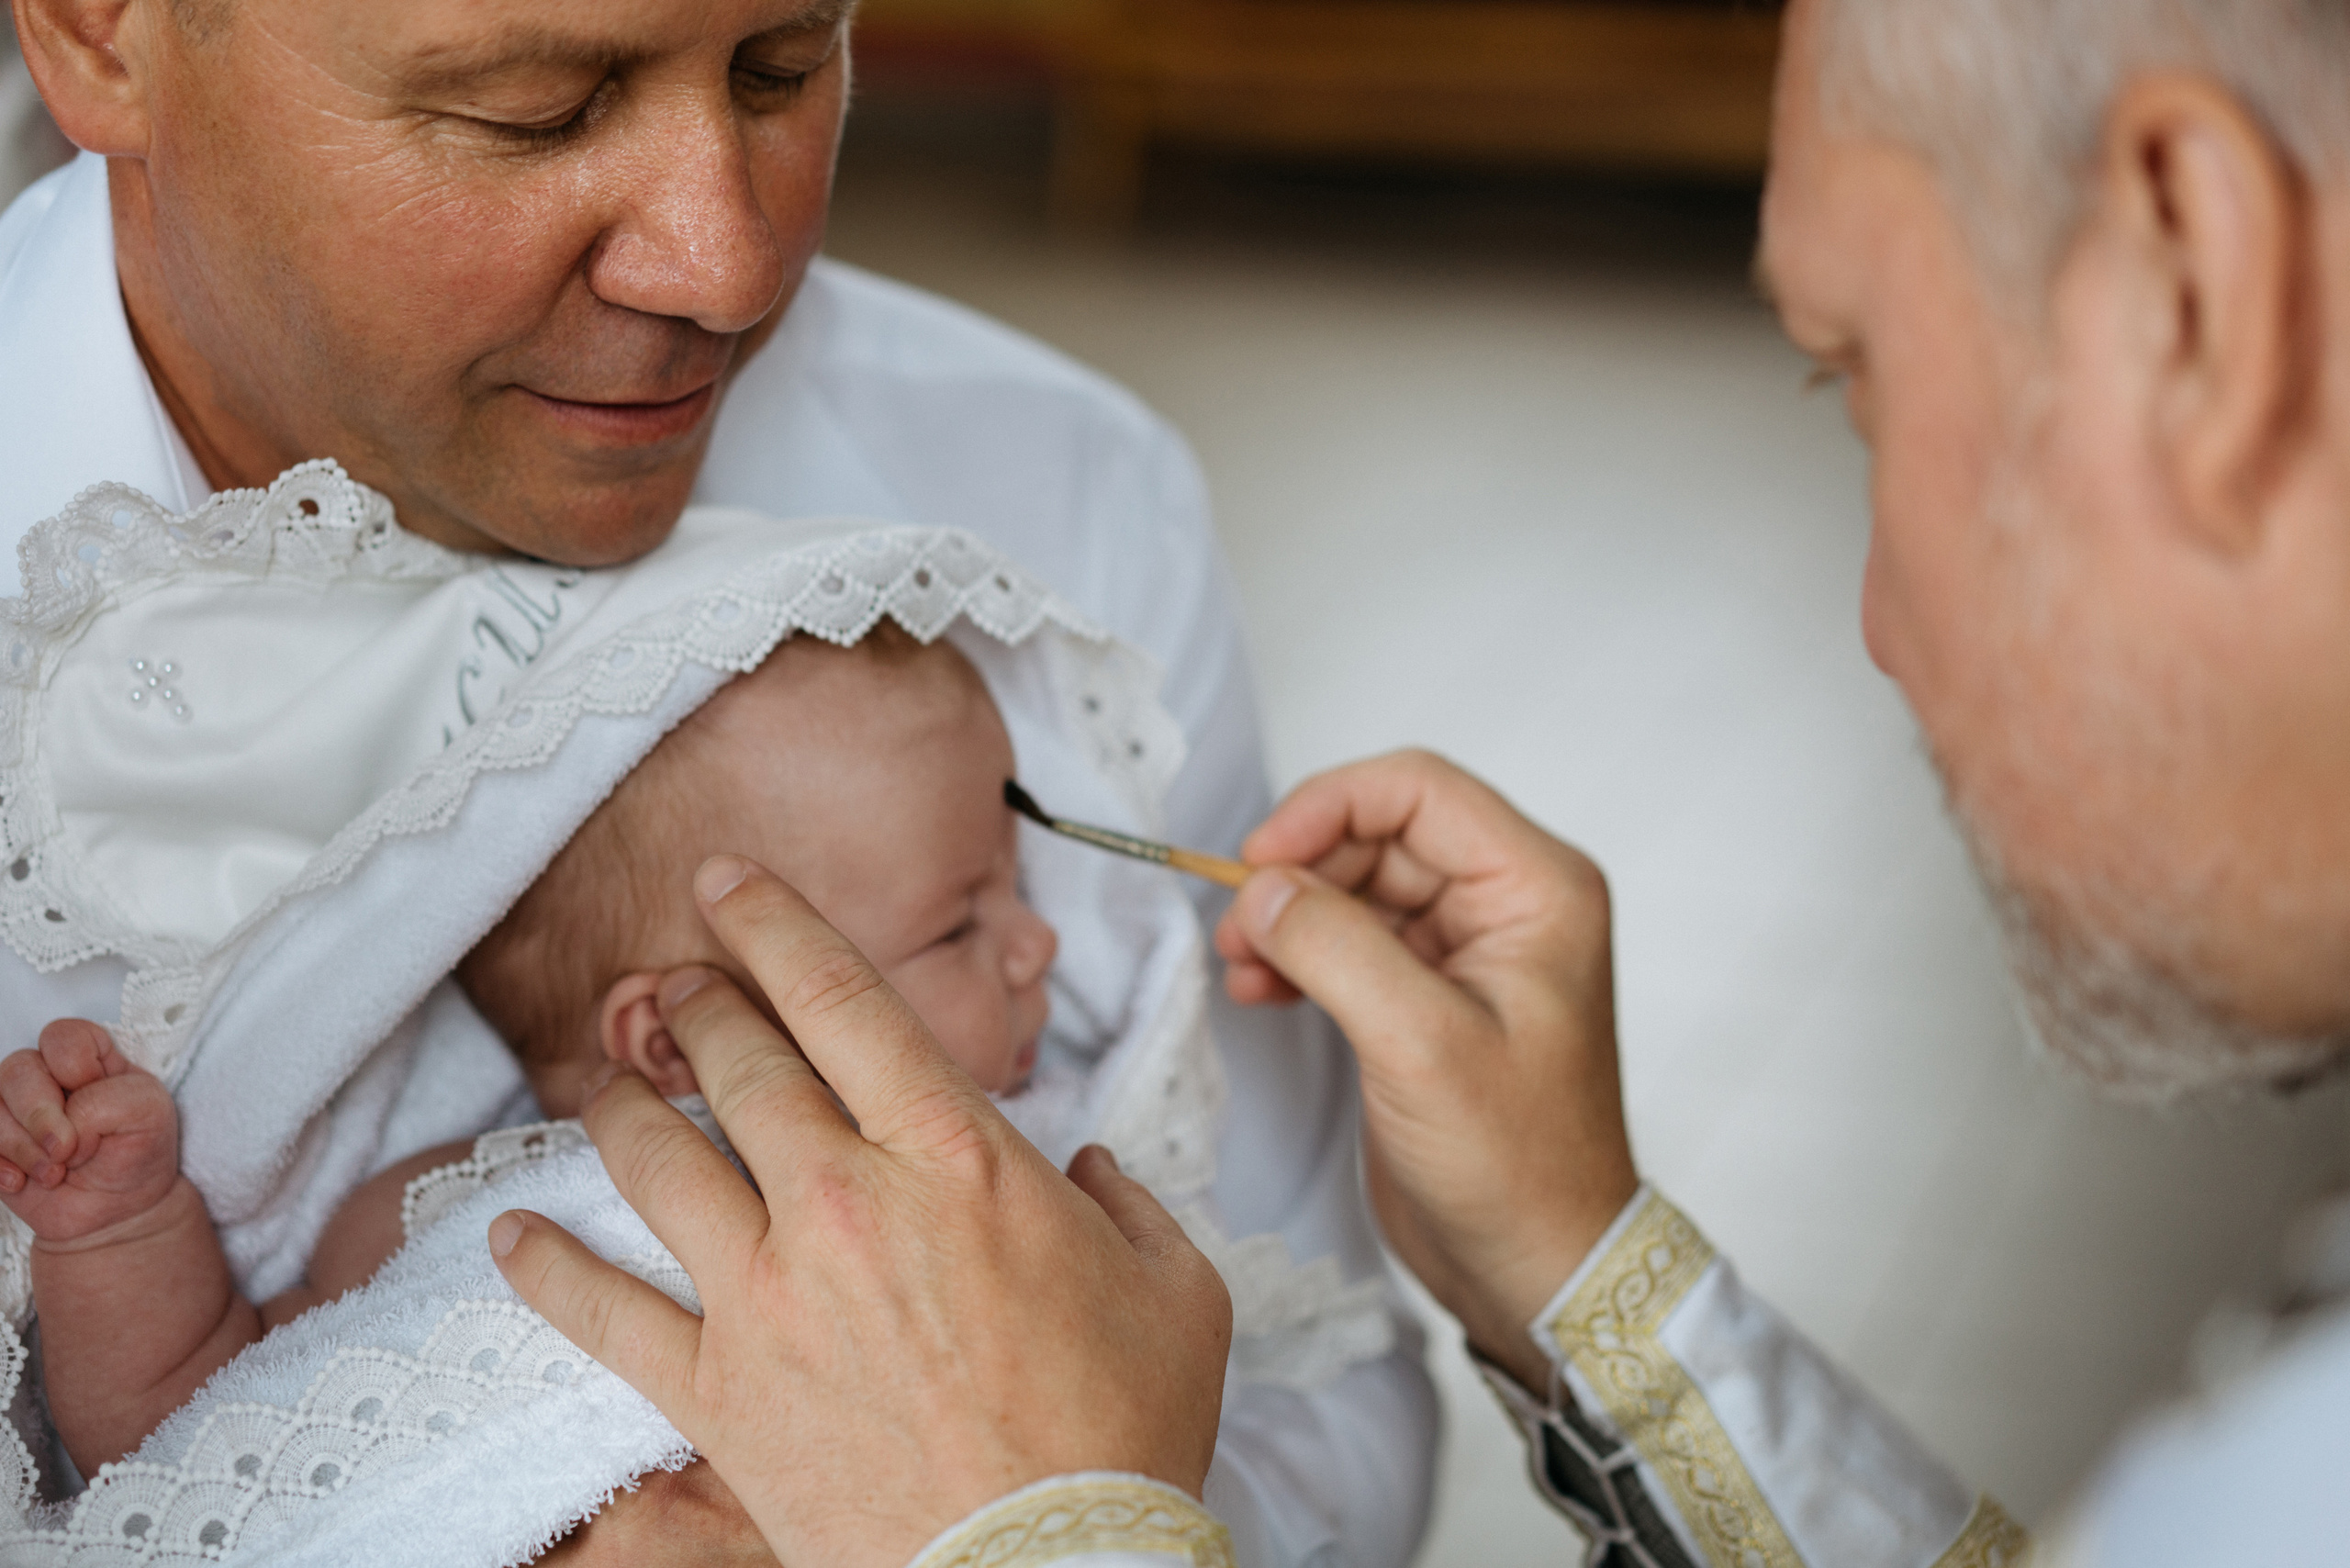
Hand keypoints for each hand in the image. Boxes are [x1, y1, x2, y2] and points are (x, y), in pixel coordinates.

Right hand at [0, 1020, 180, 1242]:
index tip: (102, 1105)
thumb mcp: (150, 1113)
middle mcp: (45, 1074)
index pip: (63, 1036)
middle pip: (18, 1068)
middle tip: (66, 1151)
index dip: (77, 1070)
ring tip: (55, 1174)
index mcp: (88, 1055)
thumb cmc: (136, 1151)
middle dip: (41, 1116)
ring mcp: (13, 1108)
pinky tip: (23, 1182)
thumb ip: (108, 1100)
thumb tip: (60, 1122)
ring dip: (23, 1148)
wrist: (117, 1207)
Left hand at [490, 856, 1231, 1567]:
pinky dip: (547, 1270)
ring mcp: (769, 1295)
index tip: (726, 883)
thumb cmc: (1120, 1434)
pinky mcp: (720, 1391)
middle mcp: (846, 1201)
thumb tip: (1091, 1169)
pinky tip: (512, 1235)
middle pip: (736, 1062)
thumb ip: (1126, 1200)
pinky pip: (603, 1315)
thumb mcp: (1174, 1284)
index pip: (838, 996)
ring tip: (607, 1080)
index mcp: (956, 1155)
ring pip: (657, 1162)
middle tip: (671, 980)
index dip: (771, 921)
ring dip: (622, 1104)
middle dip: (693, 1001)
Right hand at [1213, 750, 1637, 1389]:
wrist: (1538, 1266)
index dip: (1327, 808)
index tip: (1258, 859)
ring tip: (1241, 966)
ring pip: (1357, 887)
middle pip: (1379, 833)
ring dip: (1291, 915)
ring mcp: (1467, 952)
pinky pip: (1352, 941)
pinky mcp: (1428, 998)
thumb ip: (1337, 949)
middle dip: (1300, 870)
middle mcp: (1507, 905)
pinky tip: (1260, 989)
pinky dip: (1301, 955)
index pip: (1417, 790)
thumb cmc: (1517, 1166)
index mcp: (1536, 889)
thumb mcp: (1420, 1045)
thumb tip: (1264, 888)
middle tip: (1238, 927)